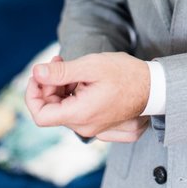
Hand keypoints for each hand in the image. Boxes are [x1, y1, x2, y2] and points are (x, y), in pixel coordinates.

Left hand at [25, 52, 150, 140]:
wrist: (154, 87)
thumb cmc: (125, 74)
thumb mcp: (90, 67)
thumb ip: (61, 73)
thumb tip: (36, 73)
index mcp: (80, 115)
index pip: (40, 116)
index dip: (32, 94)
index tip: (38, 75)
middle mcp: (84, 126)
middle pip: (51, 109)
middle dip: (48, 84)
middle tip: (58, 61)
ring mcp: (91, 126)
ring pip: (62, 108)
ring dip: (60, 86)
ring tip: (70, 65)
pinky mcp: (97, 122)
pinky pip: (75, 109)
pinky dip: (71, 92)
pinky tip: (80, 77)